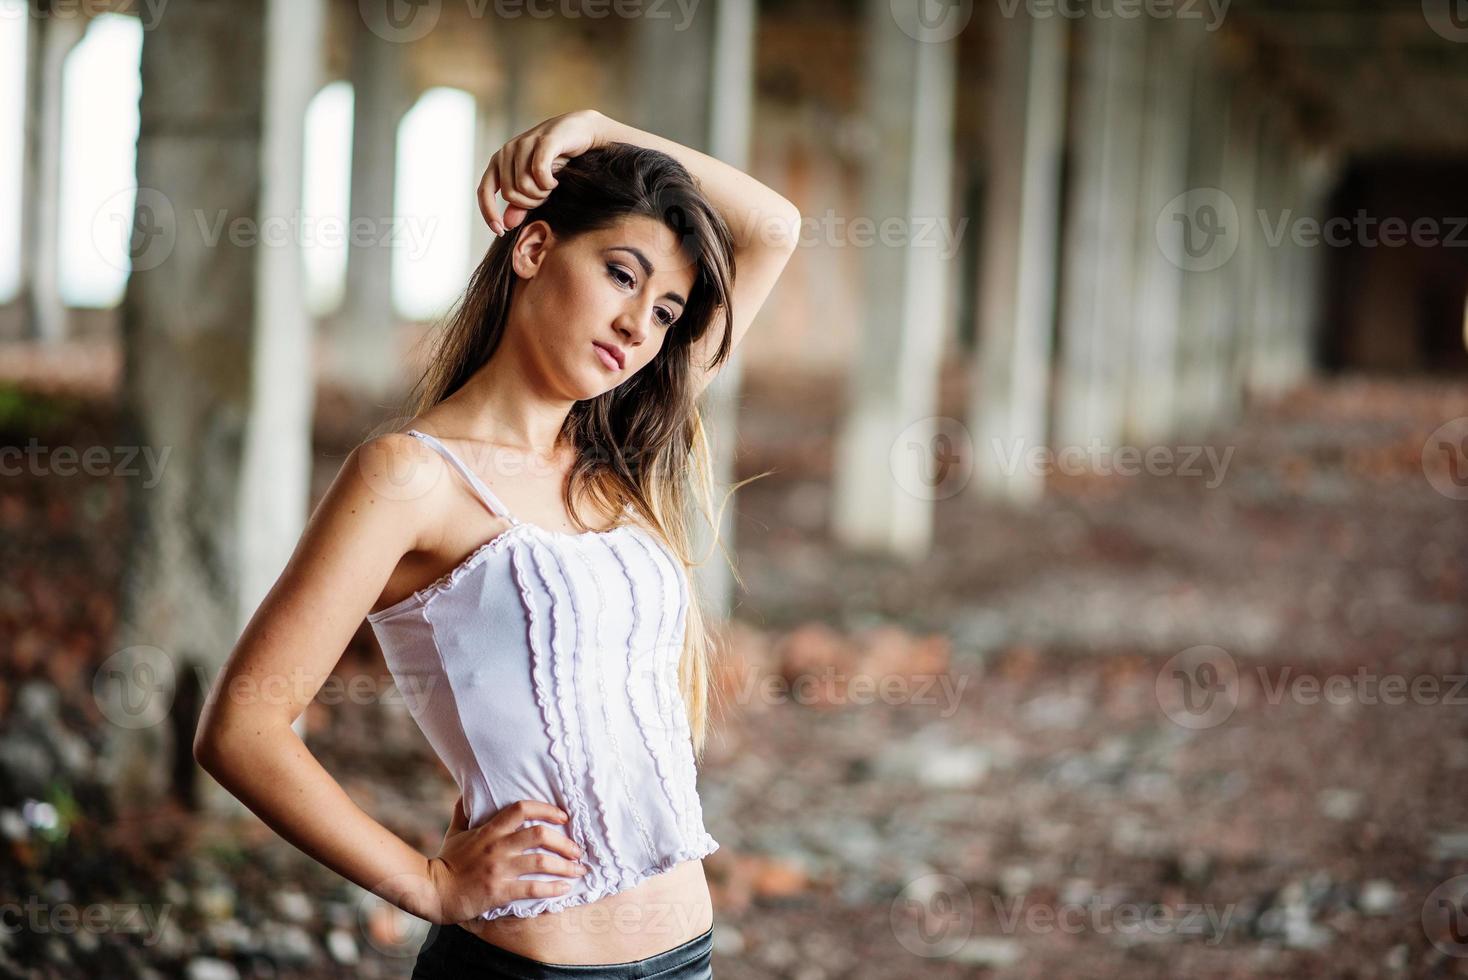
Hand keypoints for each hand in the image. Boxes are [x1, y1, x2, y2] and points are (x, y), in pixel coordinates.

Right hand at [425, 799, 588, 924]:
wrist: (432, 891)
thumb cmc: (445, 861)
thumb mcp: (454, 831)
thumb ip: (463, 811)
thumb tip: (465, 791)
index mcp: (489, 830)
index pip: (522, 809)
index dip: (546, 809)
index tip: (563, 816)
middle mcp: (497, 846)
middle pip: (540, 835)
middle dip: (564, 842)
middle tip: (577, 850)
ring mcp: (499, 869)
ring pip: (541, 862)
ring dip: (565, 866)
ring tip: (579, 870)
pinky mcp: (499, 891)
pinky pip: (532, 888)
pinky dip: (552, 888)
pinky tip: (565, 889)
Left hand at [478, 109, 603, 235]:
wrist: (582, 132)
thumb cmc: (557, 160)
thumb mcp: (536, 185)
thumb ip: (520, 204)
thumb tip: (507, 224)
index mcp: (499, 162)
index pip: (483, 191)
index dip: (489, 214)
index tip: (501, 231)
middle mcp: (507, 151)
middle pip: (510, 194)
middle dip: (530, 203)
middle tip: (544, 196)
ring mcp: (524, 144)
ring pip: (524, 186)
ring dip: (541, 194)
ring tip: (551, 186)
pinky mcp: (543, 141)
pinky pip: (539, 173)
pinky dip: (548, 183)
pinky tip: (555, 181)